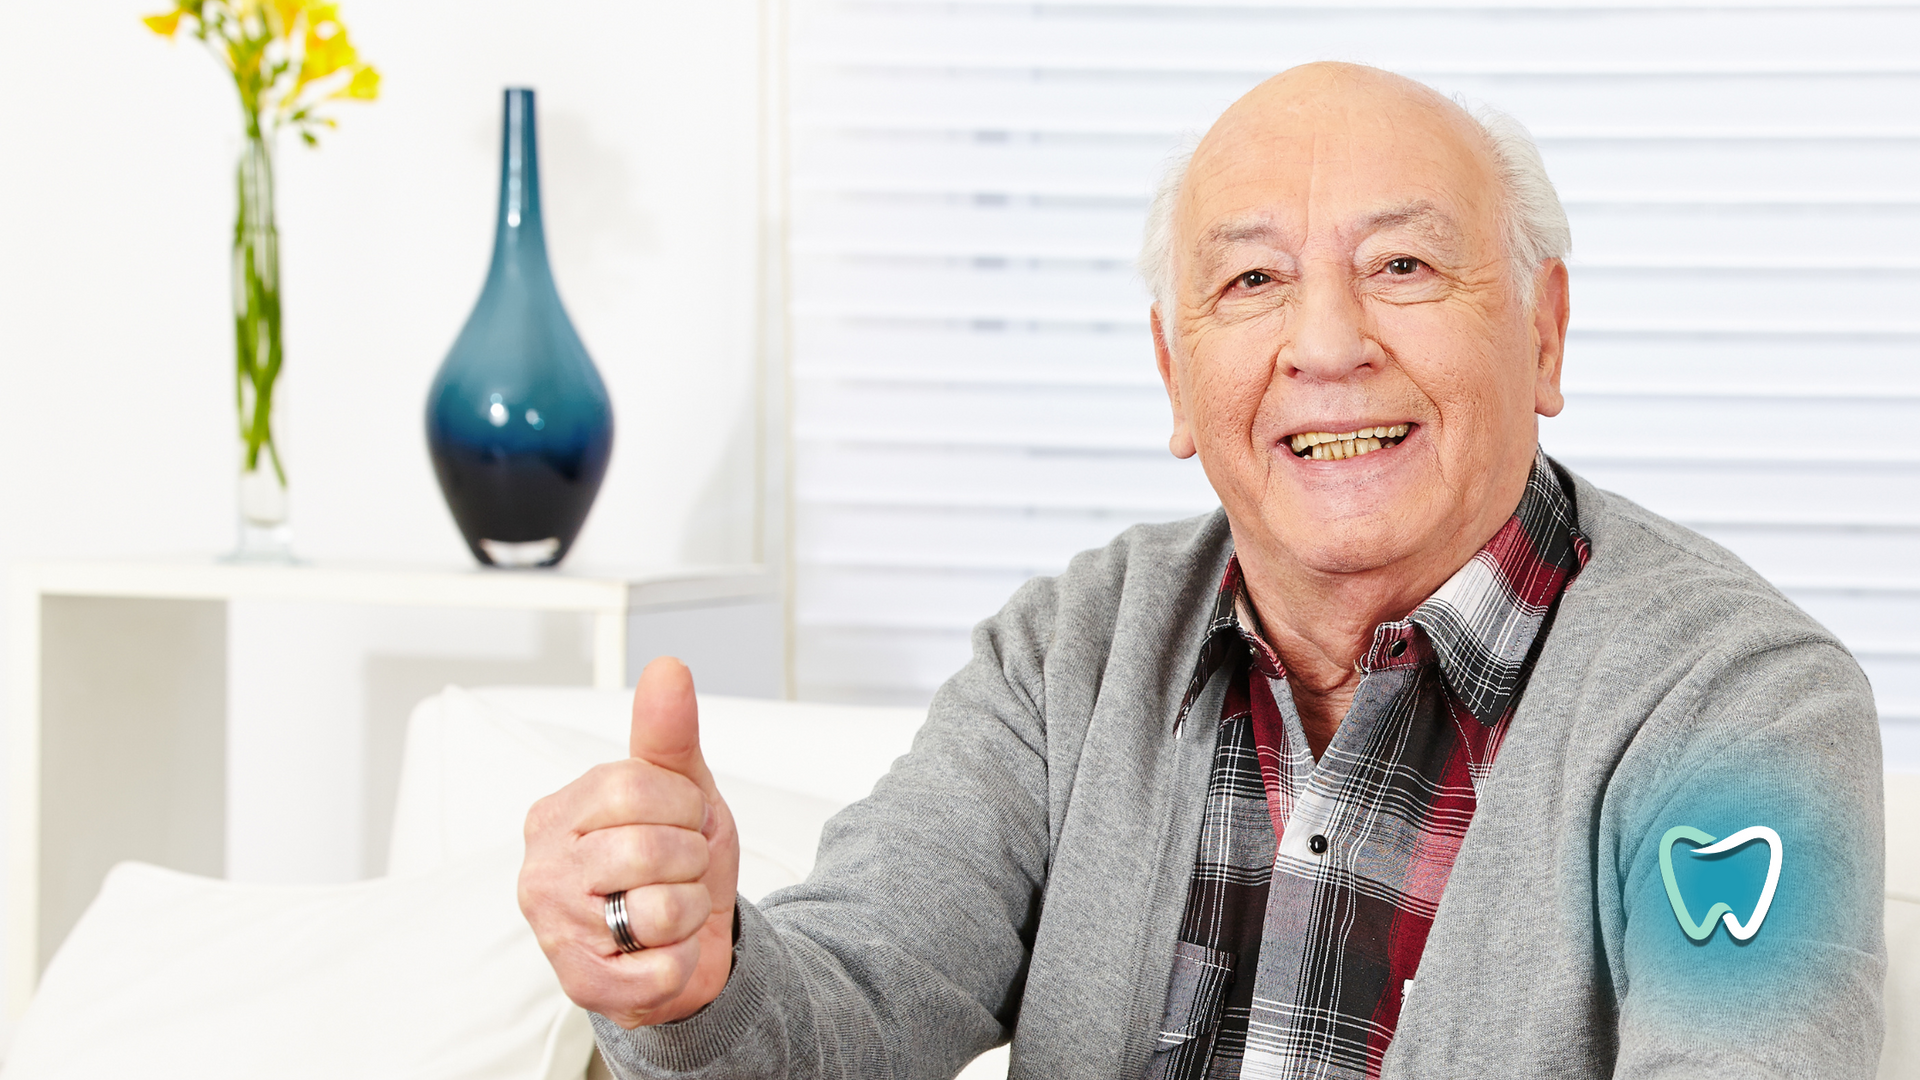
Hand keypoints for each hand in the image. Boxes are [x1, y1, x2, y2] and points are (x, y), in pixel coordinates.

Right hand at [518, 657, 740, 1027]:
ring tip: (668, 912)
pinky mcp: (581, 987)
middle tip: (676, 870)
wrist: (688, 943)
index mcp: (558, 813)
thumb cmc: (675, 862)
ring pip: (661, 909)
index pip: (637, 784)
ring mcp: (554, 931)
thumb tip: (668, 668)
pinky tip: (662, 953)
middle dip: (689, 859)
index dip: (683, 806)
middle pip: (650, 847)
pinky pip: (662, 970)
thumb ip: (669, 733)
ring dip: (689, 911)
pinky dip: (682, 962)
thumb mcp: (681, 790)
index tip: (681, 821)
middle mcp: (541, 870)